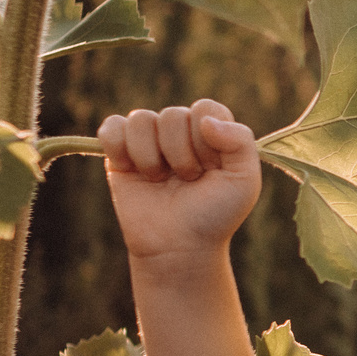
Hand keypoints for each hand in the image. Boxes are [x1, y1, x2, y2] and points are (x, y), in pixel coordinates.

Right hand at [99, 99, 261, 266]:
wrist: (180, 247)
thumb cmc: (216, 214)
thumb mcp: (244, 179)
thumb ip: (240, 140)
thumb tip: (205, 120)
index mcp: (212, 130)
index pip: (204, 108)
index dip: (205, 140)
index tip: (210, 168)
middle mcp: (180, 131)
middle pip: (172, 115)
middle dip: (181, 154)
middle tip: (187, 180)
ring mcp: (149, 141)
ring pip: (140, 119)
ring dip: (151, 156)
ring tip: (160, 180)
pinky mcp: (119, 155)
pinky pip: (112, 128)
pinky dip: (119, 147)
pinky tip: (131, 170)